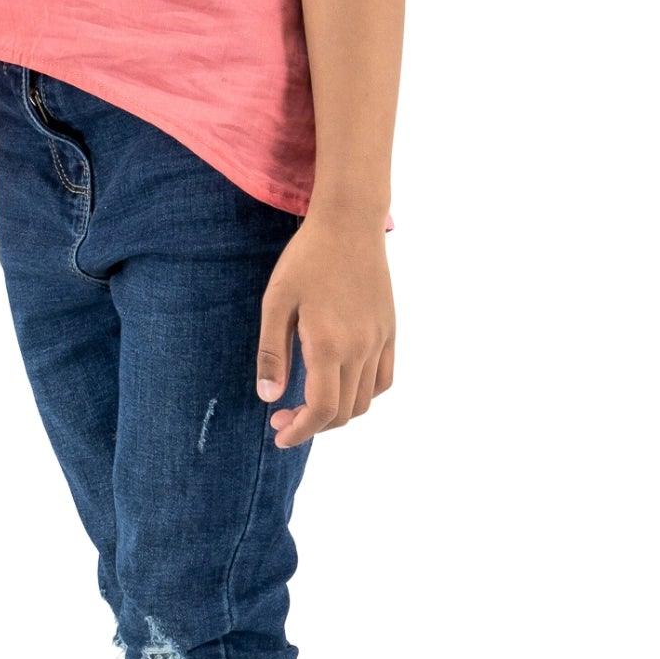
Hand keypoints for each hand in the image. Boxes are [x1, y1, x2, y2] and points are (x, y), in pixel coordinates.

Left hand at [256, 211, 395, 449]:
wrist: (349, 223)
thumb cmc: (306, 259)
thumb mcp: (277, 301)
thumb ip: (273, 352)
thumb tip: (269, 397)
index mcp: (329, 344)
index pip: (321, 410)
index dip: (300, 431)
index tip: (279, 435)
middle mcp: (360, 349)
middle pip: (343, 412)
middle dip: (313, 425)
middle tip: (283, 417)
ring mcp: (379, 340)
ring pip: (366, 400)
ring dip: (338, 413)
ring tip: (310, 404)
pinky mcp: (390, 330)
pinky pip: (384, 379)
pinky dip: (365, 394)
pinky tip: (342, 384)